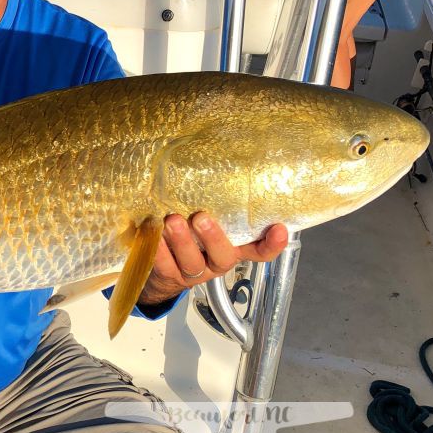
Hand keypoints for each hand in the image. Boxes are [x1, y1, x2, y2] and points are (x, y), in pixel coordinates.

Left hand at [138, 213, 288, 305]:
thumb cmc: (191, 234)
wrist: (161, 270)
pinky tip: (153, 230)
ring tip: (172, 221)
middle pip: (223, 256)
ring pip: (191, 262)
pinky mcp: (169, 276)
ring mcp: (193, 272)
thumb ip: (218, 203)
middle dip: (213, 237)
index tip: (279, 229)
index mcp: (234, 248)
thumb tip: (220, 157)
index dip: (272, 244)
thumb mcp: (209, 218)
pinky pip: (164, 265)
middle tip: (201, 217)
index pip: (261, 251)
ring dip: (182, 241)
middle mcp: (216, 261)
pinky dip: (158, 248)